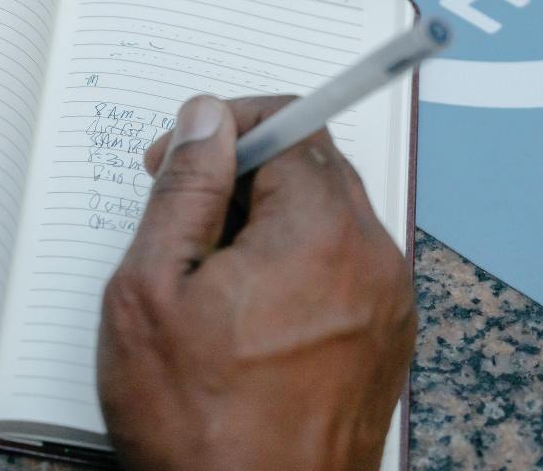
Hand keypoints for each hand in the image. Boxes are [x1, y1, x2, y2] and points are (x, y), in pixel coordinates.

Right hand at [97, 95, 415, 470]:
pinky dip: (297, 263)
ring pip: (329, 217)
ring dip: (270, 220)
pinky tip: (245, 311)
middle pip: (315, 166)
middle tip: (183, 215)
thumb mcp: (153, 289)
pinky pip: (344, 268)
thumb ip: (186, 189)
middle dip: (246, 171)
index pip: (291, 123)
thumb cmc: (196, 423)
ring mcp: (389, 307)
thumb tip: (206, 120)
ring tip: (209, 274)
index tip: (178, 160)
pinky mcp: (387, 344)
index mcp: (320, 235)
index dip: (226, 127)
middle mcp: (373, 261)